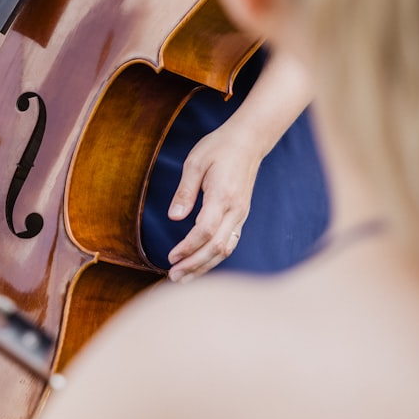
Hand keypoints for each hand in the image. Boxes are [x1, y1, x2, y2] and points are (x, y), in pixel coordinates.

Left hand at [165, 123, 261, 282]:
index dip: (188, 248)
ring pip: (225, 249)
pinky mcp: (241, 215)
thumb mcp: (195, 163)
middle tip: (173, 277)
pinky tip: (201, 264)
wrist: (248, 141)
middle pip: (217, 247)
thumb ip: (184, 191)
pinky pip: (230, 242)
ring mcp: (241, 214)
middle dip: (194, 265)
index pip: (205, 231)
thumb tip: (174, 217)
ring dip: (204, 266)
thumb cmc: (218, 148)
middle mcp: (235, 210)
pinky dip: (215, 257)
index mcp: (222, 196)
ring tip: (184, 277)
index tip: (170, 257)